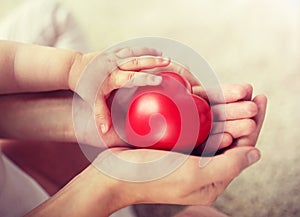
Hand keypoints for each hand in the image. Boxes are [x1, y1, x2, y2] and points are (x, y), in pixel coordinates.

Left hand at [68, 47, 169, 134]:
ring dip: (150, 53)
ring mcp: (114, 56)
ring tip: (164, 56)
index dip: (145, 78)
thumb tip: (105, 131)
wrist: (73, 67)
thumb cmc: (84, 85)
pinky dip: (142, 50)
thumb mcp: (93, 101)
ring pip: (135, 52)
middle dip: (153, 61)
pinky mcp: (113, 52)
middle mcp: (114, 65)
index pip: (131, 77)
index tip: (159, 79)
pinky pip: (130, 49)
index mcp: (111, 77)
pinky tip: (152, 51)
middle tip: (168, 61)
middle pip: (136, 61)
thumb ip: (101, 115)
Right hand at [90, 94, 265, 208]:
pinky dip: (205, 109)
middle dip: (241, 113)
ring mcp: (189, 153)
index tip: (259, 101)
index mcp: (212, 179)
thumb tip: (256, 153)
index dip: (254, 125)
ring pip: (214, 127)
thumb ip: (227, 166)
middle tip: (252, 93)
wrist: (114, 174)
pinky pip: (196, 124)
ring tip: (238, 90)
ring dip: (227, 108)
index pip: (242, 150)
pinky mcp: (176, 143)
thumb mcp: (193, 176)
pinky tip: (209, 96)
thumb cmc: (150, 177)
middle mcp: (203, 166)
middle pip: (230, 136)